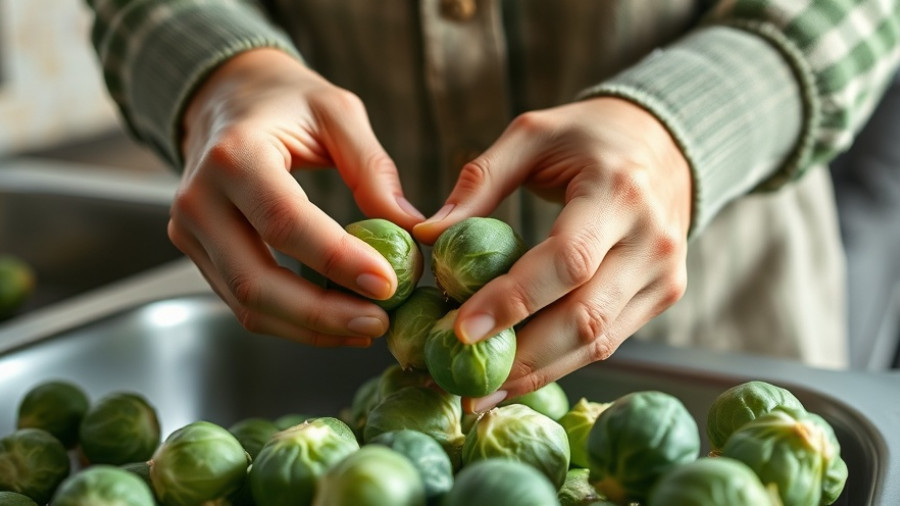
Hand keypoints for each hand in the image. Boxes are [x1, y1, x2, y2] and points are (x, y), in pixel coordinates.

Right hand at [169, 48, 423, 346]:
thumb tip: (410, 229)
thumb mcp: (337, 112)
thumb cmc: (285, 102)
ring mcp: (191, 232)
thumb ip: (372, 168)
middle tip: (379, 323)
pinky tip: (337, 320)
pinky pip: (244, 303)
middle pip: (255, 281)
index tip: (388, 284)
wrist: (225, 98)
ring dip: (310, 328)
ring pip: (247, 304)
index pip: (284, 221)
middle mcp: (199, 199)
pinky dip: (292, 322)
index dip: (336, 260)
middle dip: (322, 314)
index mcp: (234, 155)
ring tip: (366, 327)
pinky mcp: (198, 254)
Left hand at [414, 97, 691, 411]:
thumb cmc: (589, 136)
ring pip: (598, 342)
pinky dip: (560, 363)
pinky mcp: (664, 296)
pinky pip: (609, 340)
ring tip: (480, 393)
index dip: (514, 300)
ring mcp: (664, 275)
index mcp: (618, 192)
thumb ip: (480, 179)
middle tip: (461, 383)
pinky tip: (518, 374)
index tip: (460, 331)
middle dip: (520, 357)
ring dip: (537, 373)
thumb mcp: (533, 134)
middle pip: (585, 317)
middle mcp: (651, 241)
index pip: (567, 260)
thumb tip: (427, 235)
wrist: (665, 144)